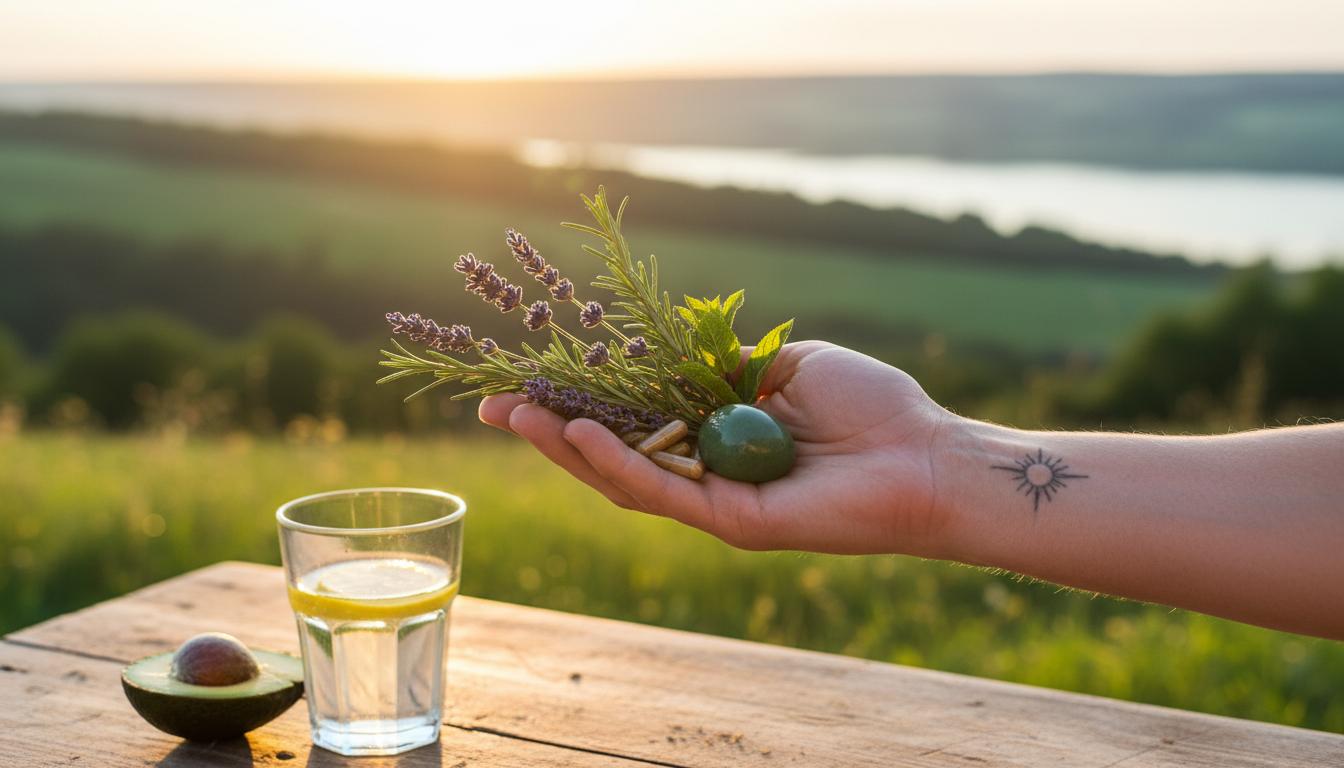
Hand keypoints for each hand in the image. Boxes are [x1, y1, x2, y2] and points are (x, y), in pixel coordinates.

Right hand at [479, 341, 952, 553]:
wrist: (929, 456)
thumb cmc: (872, 407)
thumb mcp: (787, 362)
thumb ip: (724, 359)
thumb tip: (665, 343)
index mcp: (716, 432)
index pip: (631, 417)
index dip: (578, 396)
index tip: (526, 371)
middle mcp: (706, 469)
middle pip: (611, 453)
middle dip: (549, 427)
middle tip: (491, 402)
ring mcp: (715, 500)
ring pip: (623, 479)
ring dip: (567, 447)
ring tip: (517, 415)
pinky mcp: (733, 522)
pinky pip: (664, 494)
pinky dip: (620, 464)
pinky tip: (582, 436)